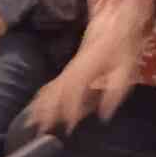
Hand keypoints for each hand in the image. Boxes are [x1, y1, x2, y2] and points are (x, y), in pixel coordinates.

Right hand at [25, 24, 143, 134]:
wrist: (112, 26)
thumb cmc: (121, 50)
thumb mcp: (125, 71)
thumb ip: (114, 94)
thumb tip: (103, 115)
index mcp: (87, 73)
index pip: (74, 94)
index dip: (71, 111)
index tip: (68, 127)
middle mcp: (72, 73)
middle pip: (56, 94)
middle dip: (47, 113)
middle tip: (40, 130)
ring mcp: (68, 71)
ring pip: (50, 90)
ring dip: (40, 106)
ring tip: (30, 121)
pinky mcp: (67, 71)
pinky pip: (51, 85)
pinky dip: (42, 96)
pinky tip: (35, 105)